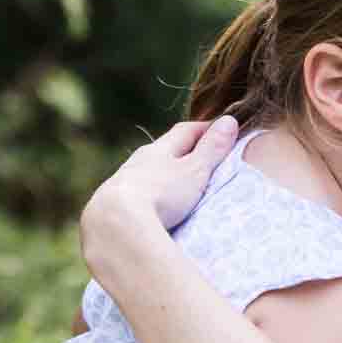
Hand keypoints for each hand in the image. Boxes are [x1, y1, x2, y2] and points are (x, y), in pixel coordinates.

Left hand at [81, 116, 237, 252]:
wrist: (116, 222)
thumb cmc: (160, 193)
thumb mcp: (194, 170)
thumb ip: (211, 149)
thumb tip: (229, 121)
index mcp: (159, 149)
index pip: (185, 131)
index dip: (204, 129)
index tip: (221, 129)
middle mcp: (138, 161)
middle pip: (162, 150)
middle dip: (180, 150)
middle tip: (198, 155)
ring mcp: (122, 183)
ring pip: (145, 172)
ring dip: (161, 175)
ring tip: (175, 185)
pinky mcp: (111, 205)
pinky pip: (134, 194)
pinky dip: (147, 196)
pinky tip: (150, 208)